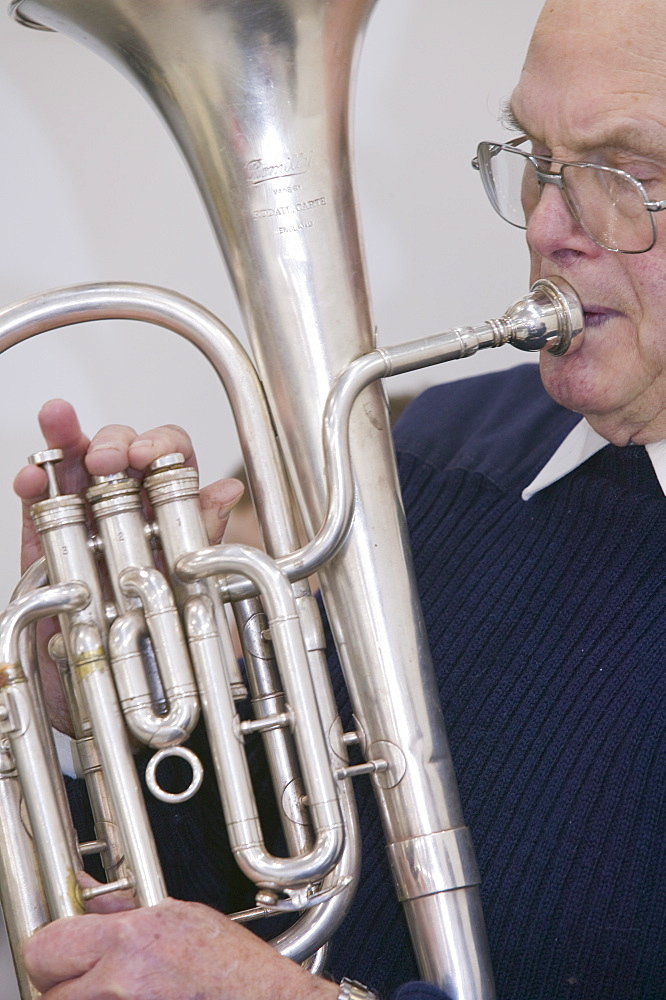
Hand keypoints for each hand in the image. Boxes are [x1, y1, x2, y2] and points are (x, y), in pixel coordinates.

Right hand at [13, 399, 244, 733]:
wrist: (120, 696)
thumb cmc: (164, 639)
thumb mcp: (192, 587)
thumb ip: (203, 536)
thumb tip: (228, 490)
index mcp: (173, 512)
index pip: (172, 459)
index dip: (162, 445)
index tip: (148, 455)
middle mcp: (132, 510)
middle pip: (122, 452)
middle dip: (114, 440)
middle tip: (106, 458)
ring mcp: (87, 522)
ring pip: (76, 464)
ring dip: (66, 436)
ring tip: (57, 420)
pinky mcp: (47, 544)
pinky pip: (39, 506)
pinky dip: (33, 484)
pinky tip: (30, 475)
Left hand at [22, 897, 339, 999]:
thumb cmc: (236, 969)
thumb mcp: (179, 917)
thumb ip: (123, 907)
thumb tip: (86, 889)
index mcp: (130, 941)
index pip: (46, 946)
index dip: (52, 947)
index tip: (64, 947)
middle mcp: (120, 983)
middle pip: (49, 989)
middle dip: (66, 983)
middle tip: (95, 976)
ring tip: (127, 990)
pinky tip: (144, 999)